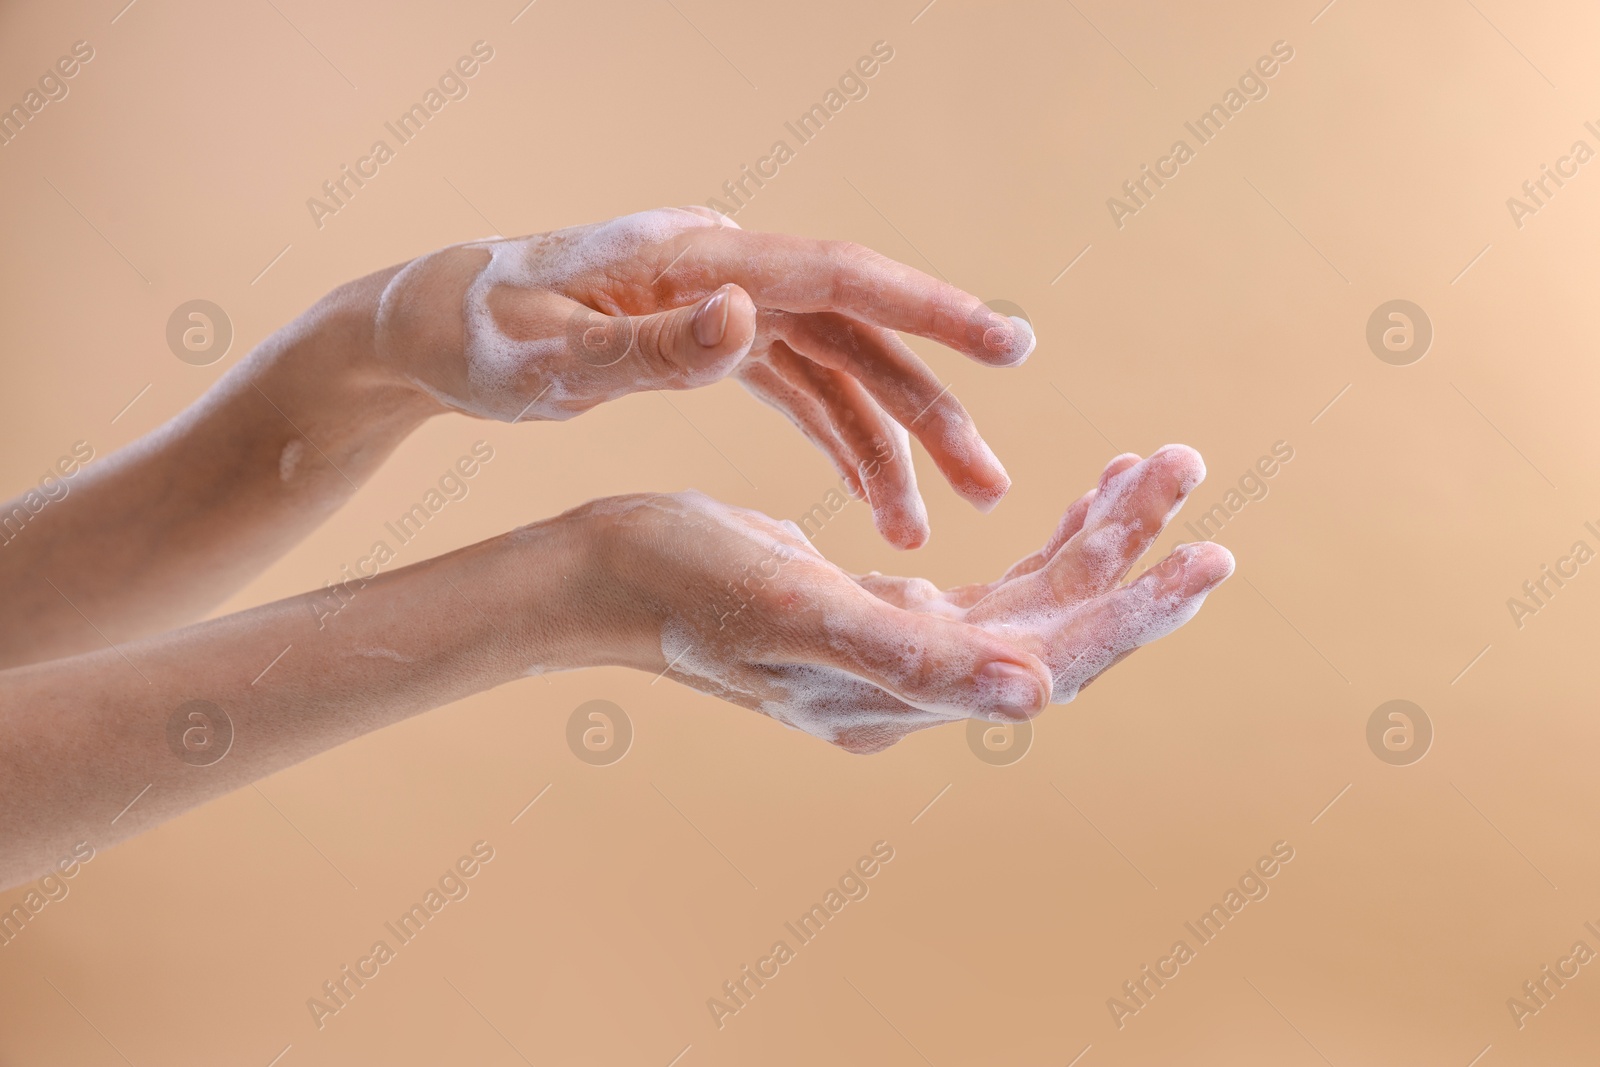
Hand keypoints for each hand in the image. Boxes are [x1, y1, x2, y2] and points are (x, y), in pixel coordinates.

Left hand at [372, 207, 1036, 547]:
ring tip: (932, 522)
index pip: (837, 276)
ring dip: (891, 443)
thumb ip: (646, 349)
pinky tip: (872, 499)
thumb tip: (748, 313)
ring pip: (840, 369)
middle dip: (930, 408)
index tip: (1009, 343)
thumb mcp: (544, 359)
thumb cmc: (476, 337)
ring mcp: (726, 306)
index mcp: (696, 261)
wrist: (431, 324)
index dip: (929, 309)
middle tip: (991, 484)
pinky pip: (800, 390)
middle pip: (858, 333)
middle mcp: (727, 275)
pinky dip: (838, 442)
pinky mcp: (715, 338)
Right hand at [578, 445, 1232, 752]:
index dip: (1129, 612)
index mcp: (903, 695)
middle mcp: (917, 685)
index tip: (1207, 556)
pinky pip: (994, 585)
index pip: (1049, 660)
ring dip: (1093, 535)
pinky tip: (1073, 499)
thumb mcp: (790, 607)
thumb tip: (1037, 691)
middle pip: (1055, 625)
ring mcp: (905, 653)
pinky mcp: (886, 613)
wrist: (606, 573)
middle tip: (1190, 467)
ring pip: (1032, 599)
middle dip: (1128, 552)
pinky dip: (1042, 538)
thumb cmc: (682, 581)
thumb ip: (909, 652)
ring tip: (1152, 465)